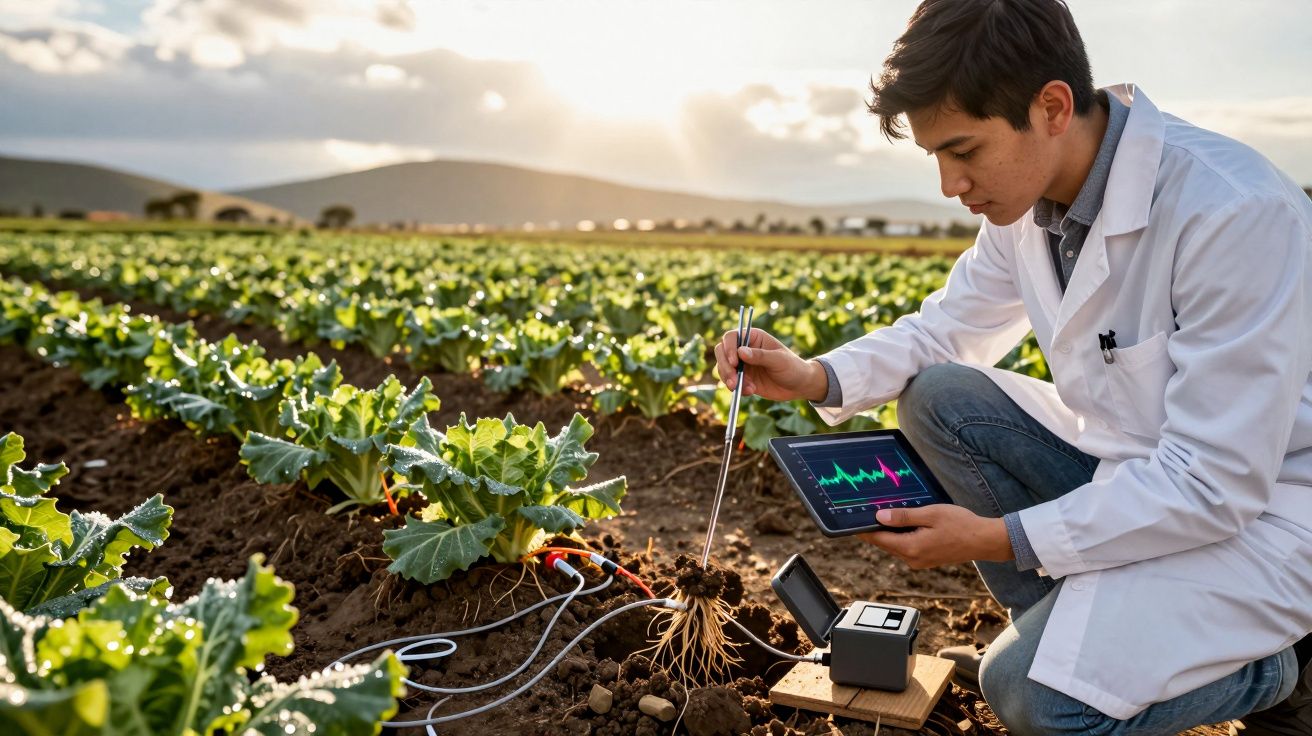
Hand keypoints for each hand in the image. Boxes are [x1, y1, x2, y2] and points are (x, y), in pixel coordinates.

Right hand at [713, 327, 827, 401]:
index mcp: (753, 337)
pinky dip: (737, 388)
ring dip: (730, 380)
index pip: (731, 337)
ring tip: (746, 389)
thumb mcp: (779, 360)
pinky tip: (751, 391)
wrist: (799, 386)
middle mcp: (745, 349)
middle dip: (725, 367)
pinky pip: (731, 382)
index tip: (734, 362)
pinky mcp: (743, 378)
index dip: (728, 348)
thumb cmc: (793, 367)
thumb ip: (760, 356)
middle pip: (722, 352)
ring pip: (724, 369)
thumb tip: (741, 352)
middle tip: (733, 381)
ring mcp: (743, 364)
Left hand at [857, 505, 1014, 568]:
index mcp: (911, 548)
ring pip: (895, 545)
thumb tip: (879, 517)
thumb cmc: (960, 524)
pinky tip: (903, 523)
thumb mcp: (930, 514)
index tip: (851, 521)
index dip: (863, 529)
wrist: (984, 541)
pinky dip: (901, 537)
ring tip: (884, 514)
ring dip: (889, 532)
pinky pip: (906, 547)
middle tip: (866, 511)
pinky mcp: (926, 560)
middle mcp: (912, 559)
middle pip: (885, 543)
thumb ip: (904, 517)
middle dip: (875, 529)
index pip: (878, 539)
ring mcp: (919, 562)